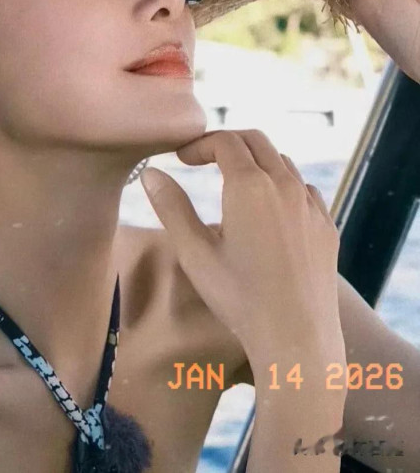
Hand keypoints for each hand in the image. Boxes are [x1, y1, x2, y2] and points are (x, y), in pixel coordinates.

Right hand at [140, 129, 343, 367]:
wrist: (297, 338)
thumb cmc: (239, 297)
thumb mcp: (195, 253)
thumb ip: (171, 206)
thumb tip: (150, 172)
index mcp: (250, 186)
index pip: (224, 141)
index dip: (199, 144)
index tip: (181, 158)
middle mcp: (285, 185)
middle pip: (255, 140)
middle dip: (226, 143)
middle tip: (202, 160)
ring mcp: (311, 205)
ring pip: (282, 161)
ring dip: (254, 160)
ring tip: (232, 182)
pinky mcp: (327, 225)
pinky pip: (303, 188)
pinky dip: (281, 183)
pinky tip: (268, 209)